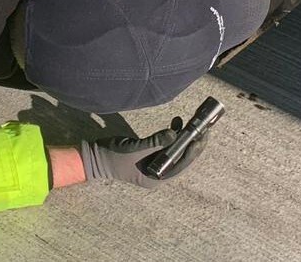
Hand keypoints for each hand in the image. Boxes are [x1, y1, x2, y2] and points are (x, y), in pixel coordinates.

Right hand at [79, 117, 207, 188]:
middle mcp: (158, 173)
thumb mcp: (135, 150)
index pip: (180, 166)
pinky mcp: (151, 153)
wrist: (96, 156)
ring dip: (183, 137)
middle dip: (192, 144)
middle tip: (204, 130)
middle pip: (181, 158)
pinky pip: (166, 144)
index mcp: (156, 178)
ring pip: (175, 150)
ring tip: (192, 123)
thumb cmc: (114, 157)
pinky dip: (172, 134)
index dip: (191, 153)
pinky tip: (177, 122)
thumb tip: (174, 134)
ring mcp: (155, 163)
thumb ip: (155, 143)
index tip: (200, 139)